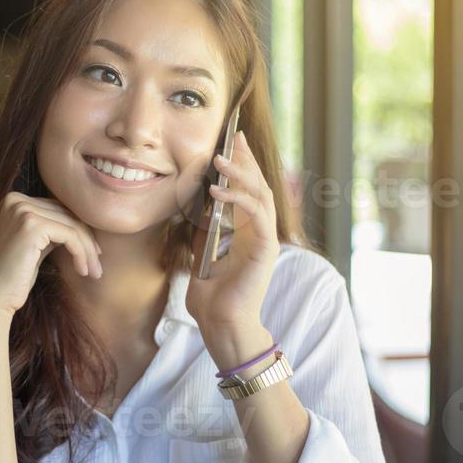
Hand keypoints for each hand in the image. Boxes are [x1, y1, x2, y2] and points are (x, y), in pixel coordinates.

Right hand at [0, 191, 102, 318]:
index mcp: (13, 200)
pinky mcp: (32, 226)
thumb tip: (84, 224)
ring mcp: (22, 210)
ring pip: (72, 225)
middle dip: (87, 241)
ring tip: (94, 272)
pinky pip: (70, 236)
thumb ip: (52, 229)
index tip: (93, 253)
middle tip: (97, 266)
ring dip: (88, 250)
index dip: (79, 230)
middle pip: (67, 214)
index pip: (58, 209)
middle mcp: (15, 200)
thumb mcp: (35, 245)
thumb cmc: (14, 277)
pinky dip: (81, 253)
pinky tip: (83, 270)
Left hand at [185, 129, 280, 348]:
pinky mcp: (265, 250)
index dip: (243, 164)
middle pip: (258, 185)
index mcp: (247, 232)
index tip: (232, 140)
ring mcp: (265, 240)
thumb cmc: (211, 297)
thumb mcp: (202, 254)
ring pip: (259, 195)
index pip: (249, 189)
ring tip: (219, 159)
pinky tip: (216, 190)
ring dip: (240, 174)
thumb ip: (204, 230)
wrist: (221, 325)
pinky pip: (256, 216)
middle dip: (246, 159)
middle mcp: (260, 232)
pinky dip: (238, 199)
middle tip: (234, 136)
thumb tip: (197, 206)